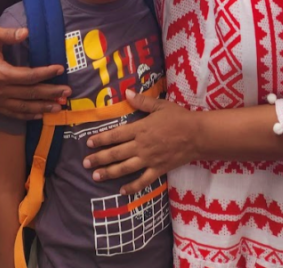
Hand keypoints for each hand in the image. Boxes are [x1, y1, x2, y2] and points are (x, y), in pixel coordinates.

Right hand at [0, 26, 70, 118]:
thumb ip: (9, 34)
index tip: (60, 69)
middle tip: (67, 92)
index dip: (46, 73)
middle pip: (30, 94)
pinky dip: (27, 115)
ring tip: (59, 107)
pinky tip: (39, 115)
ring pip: (23, 107)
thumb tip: (26, 32)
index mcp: (0, 73)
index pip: (30, 76)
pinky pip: (12, 113)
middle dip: (50, 93)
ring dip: (42, 107)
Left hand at [82, 90, 196, 194]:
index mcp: (140, 129)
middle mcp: (142, 145)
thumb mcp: (160, 105)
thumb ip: (142, 101)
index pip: (116, 135)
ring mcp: (150, 159)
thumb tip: (126, 92)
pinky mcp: (159, 170)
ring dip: (109, 172)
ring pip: (126, 168)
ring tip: (96, 176)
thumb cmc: (178, 117)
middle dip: (100, 158)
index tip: (89, 143)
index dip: (101, 139)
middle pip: (117, 153)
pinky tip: (122, 191)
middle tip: (86, 163)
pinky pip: (143, 180)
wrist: (197, 135)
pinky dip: (132, 187)